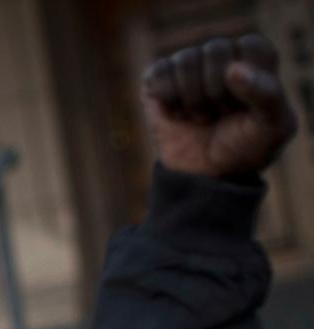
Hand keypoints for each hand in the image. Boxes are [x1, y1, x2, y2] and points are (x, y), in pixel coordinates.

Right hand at [143, 35, 296, 178]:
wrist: (205, 177)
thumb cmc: (244, 148)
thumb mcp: (273, 127)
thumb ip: (267, 94)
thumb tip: (232, 69)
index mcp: (255, 58)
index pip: (251, 45)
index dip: (247, 81)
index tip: (246, 107)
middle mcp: (221, 56)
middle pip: (215, 49)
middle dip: (216, 91)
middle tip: (220, 113)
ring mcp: (188, 66)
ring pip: (186, 59)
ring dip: (192, 98)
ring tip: (200, 116)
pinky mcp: (159, 79)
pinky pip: (159, 72)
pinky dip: (167, 99)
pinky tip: (177, 114)